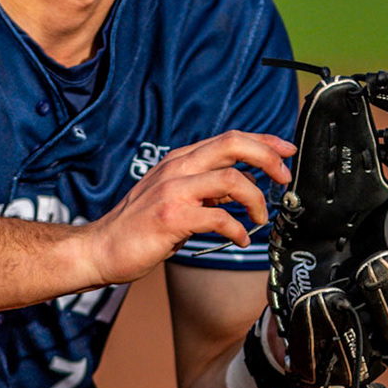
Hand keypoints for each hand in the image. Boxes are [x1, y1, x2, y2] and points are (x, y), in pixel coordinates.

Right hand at [78, 131, 293, 286]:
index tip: (285, 151)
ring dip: (256, 199)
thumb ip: (205, 190)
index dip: (263, 141)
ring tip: (259, 217)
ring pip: (231, 179)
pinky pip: (219, 218)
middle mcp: (176, 169)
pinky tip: (239, 239)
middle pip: (233, 145)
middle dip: (267, 157)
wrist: (101, 249)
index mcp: (179, 161)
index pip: (229, 139)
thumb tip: (242, 189)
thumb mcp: (174, 198)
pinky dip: (237, 229)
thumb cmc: (138, 227)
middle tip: (284, 177)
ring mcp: (172, 191)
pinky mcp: (171, 217)